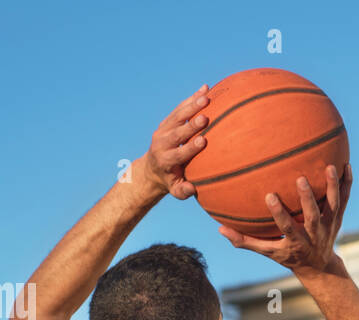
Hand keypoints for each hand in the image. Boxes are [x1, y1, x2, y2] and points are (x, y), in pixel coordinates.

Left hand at [140, 84, 210, 199]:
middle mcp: (162, 143)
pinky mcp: (167, 121)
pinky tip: (205, 89)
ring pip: (177, 115)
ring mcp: (163, 130)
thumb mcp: (174, 191)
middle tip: (205, 117)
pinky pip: (179, 108)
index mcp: (165, 160)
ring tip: (206, 96)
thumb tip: (193, 189)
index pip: (178, 153)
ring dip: (192, 105)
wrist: (152, 167)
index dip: (190, 147)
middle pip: (177, 132)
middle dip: (191, 125)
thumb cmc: (169, 181)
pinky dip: (191, 98)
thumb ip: (182, 191)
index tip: (203, 141)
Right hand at [219, 164, 351, 274]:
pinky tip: (347, 165)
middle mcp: (314, 234)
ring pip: (333, 205)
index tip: (269, 196)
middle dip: (307, 199)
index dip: (279, 213)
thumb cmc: (288, 255)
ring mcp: (329, 225)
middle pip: (312, 216)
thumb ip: (245, 241)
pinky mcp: (338, 217)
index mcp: (296, 242)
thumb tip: (219, 228)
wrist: (319, 265)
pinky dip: (347, 184)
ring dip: (332, 187)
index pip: (287, 227)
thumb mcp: (268, 252)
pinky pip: (345, 199)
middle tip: (301, 179)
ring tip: (330, 167)